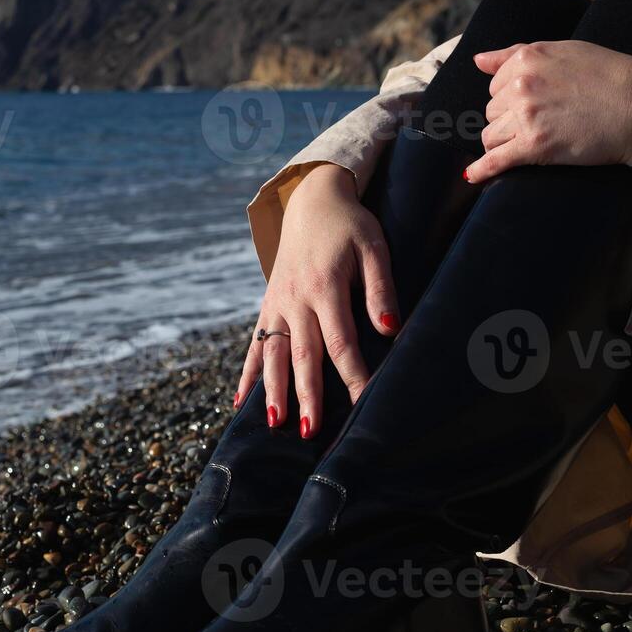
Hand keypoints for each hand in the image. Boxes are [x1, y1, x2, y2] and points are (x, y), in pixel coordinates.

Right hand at [236, 163, 398, 437]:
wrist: (312, 202)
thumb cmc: (351, 227)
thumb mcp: (374, 248)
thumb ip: (380, 289)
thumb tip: (391, 328)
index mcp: (325, 286)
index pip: (341, 341)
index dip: (352, 374)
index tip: (362, 402)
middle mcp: (296, 300)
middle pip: (303, 355)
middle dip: (306, 394)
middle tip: (310, 430)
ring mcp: (276, 305)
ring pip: (273, 354)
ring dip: (273, 390)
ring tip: (275, 424)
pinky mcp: (267, 306)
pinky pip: (254, 345)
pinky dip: (247, 373)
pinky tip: (241, 403)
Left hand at [465, 40, 631, 211]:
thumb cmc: (611, 76)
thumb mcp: (565, 50)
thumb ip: (516, 54)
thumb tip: (478, 61)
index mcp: (526, 58)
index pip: (495, 84)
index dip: (512, 97)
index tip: (535, 104)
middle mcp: (520, 85)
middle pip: (492, 111)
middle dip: (510, 120)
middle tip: (542, 124)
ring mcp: (525, 116)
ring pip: (491, 136)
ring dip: (506, 142)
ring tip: (530, 144)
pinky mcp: (534, 147)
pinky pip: (495, 160)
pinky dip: (482, 170)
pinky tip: (472, 176)